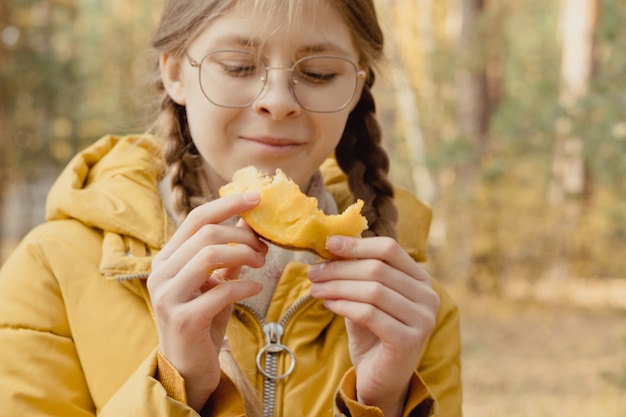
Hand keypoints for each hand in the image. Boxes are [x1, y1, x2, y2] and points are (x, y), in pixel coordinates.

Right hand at [147, 192, 266, 410]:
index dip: (227, 204)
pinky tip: (256, 287)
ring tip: (261, 264)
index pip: (195, 218)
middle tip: (264, 247)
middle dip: (242, 235)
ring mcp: (167, 296)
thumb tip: (249, 224)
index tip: (257, 198)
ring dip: (244, 255)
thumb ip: (228, 256)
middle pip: (205, 234)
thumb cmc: (204, 321)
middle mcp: (161, 273)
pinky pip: (220, 291)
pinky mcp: (183, 319)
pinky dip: (245, 285)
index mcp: (167, 259)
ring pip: (208, 255)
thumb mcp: (216, 283)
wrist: (188, 368)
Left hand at [307, 235, 439, 416]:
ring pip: (373, 290)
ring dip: (338, 286)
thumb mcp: (364, 297)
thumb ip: (356, 273)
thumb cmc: (372, 334)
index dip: (357, 244)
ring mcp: (422, 319)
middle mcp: (428, 297)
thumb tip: (330, 246)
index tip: (328, 244)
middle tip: (313, 272)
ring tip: (315, 288)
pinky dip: (344, 306)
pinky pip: (369, 314)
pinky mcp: (408, 341)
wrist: (381, 379)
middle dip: (340, 268)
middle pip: (378, 268)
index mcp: (420, 280)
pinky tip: (328, 304)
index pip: (389, 249)